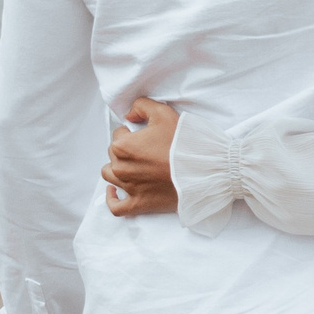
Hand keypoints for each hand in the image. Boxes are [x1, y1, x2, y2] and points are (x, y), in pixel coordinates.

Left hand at [101, 98, 181, 216]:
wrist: (203, 171)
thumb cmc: (183, 143)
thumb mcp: (164, 113)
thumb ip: (141, 106)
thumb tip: (130, 115)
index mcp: (123, 146)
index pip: (118, 134)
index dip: (131, 132)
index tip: (144, 135)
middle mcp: (121, 167)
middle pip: (114, 155)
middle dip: (126, 151)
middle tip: (146, 150)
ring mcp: (128, 188)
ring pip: (110, 177)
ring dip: (117, 170)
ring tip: (132, 166)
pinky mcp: (138, 204)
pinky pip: (116, 206)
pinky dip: (112, 199)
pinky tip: (114, 192)